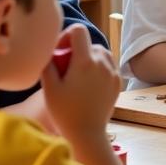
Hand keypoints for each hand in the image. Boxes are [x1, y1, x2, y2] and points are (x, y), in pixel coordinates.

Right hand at [41, 25, 121, 141]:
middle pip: (90, 43)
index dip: (67, 35)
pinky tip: (88, 83)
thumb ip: (47, 64)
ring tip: (78, 75)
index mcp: (85, 61)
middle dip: (77, 49)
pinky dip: (99, 68)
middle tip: (66, 66)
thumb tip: (48, 51)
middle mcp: (103, 63)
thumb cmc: (65, 112)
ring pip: (102, 53)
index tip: (60, 51)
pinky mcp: (118, 82)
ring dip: (89, 57)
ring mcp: (113, 73)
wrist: (87, 134)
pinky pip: (109, 66)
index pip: (79, 31)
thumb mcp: (49, 88)